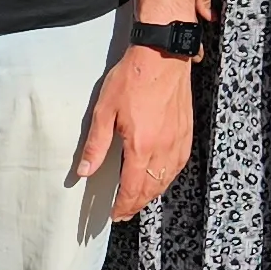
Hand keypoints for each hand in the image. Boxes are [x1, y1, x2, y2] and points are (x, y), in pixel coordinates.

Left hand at [76, 41, 200, 219]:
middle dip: (137, 204)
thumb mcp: (105, 110)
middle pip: (151, 187)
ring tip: (140, 199)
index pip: (132, 187)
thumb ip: (96, 144)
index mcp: (141, 145)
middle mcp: (163, 148)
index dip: (123, 205)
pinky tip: (161, 177)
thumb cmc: (132, 78)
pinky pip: (179, 163)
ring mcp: (178, 140)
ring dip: (153, 193)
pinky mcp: (186, 131)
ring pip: (167, 178)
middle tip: (125, 213)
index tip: (115, 214)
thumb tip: (84, 171)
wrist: (162, 55)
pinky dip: (168, 177)